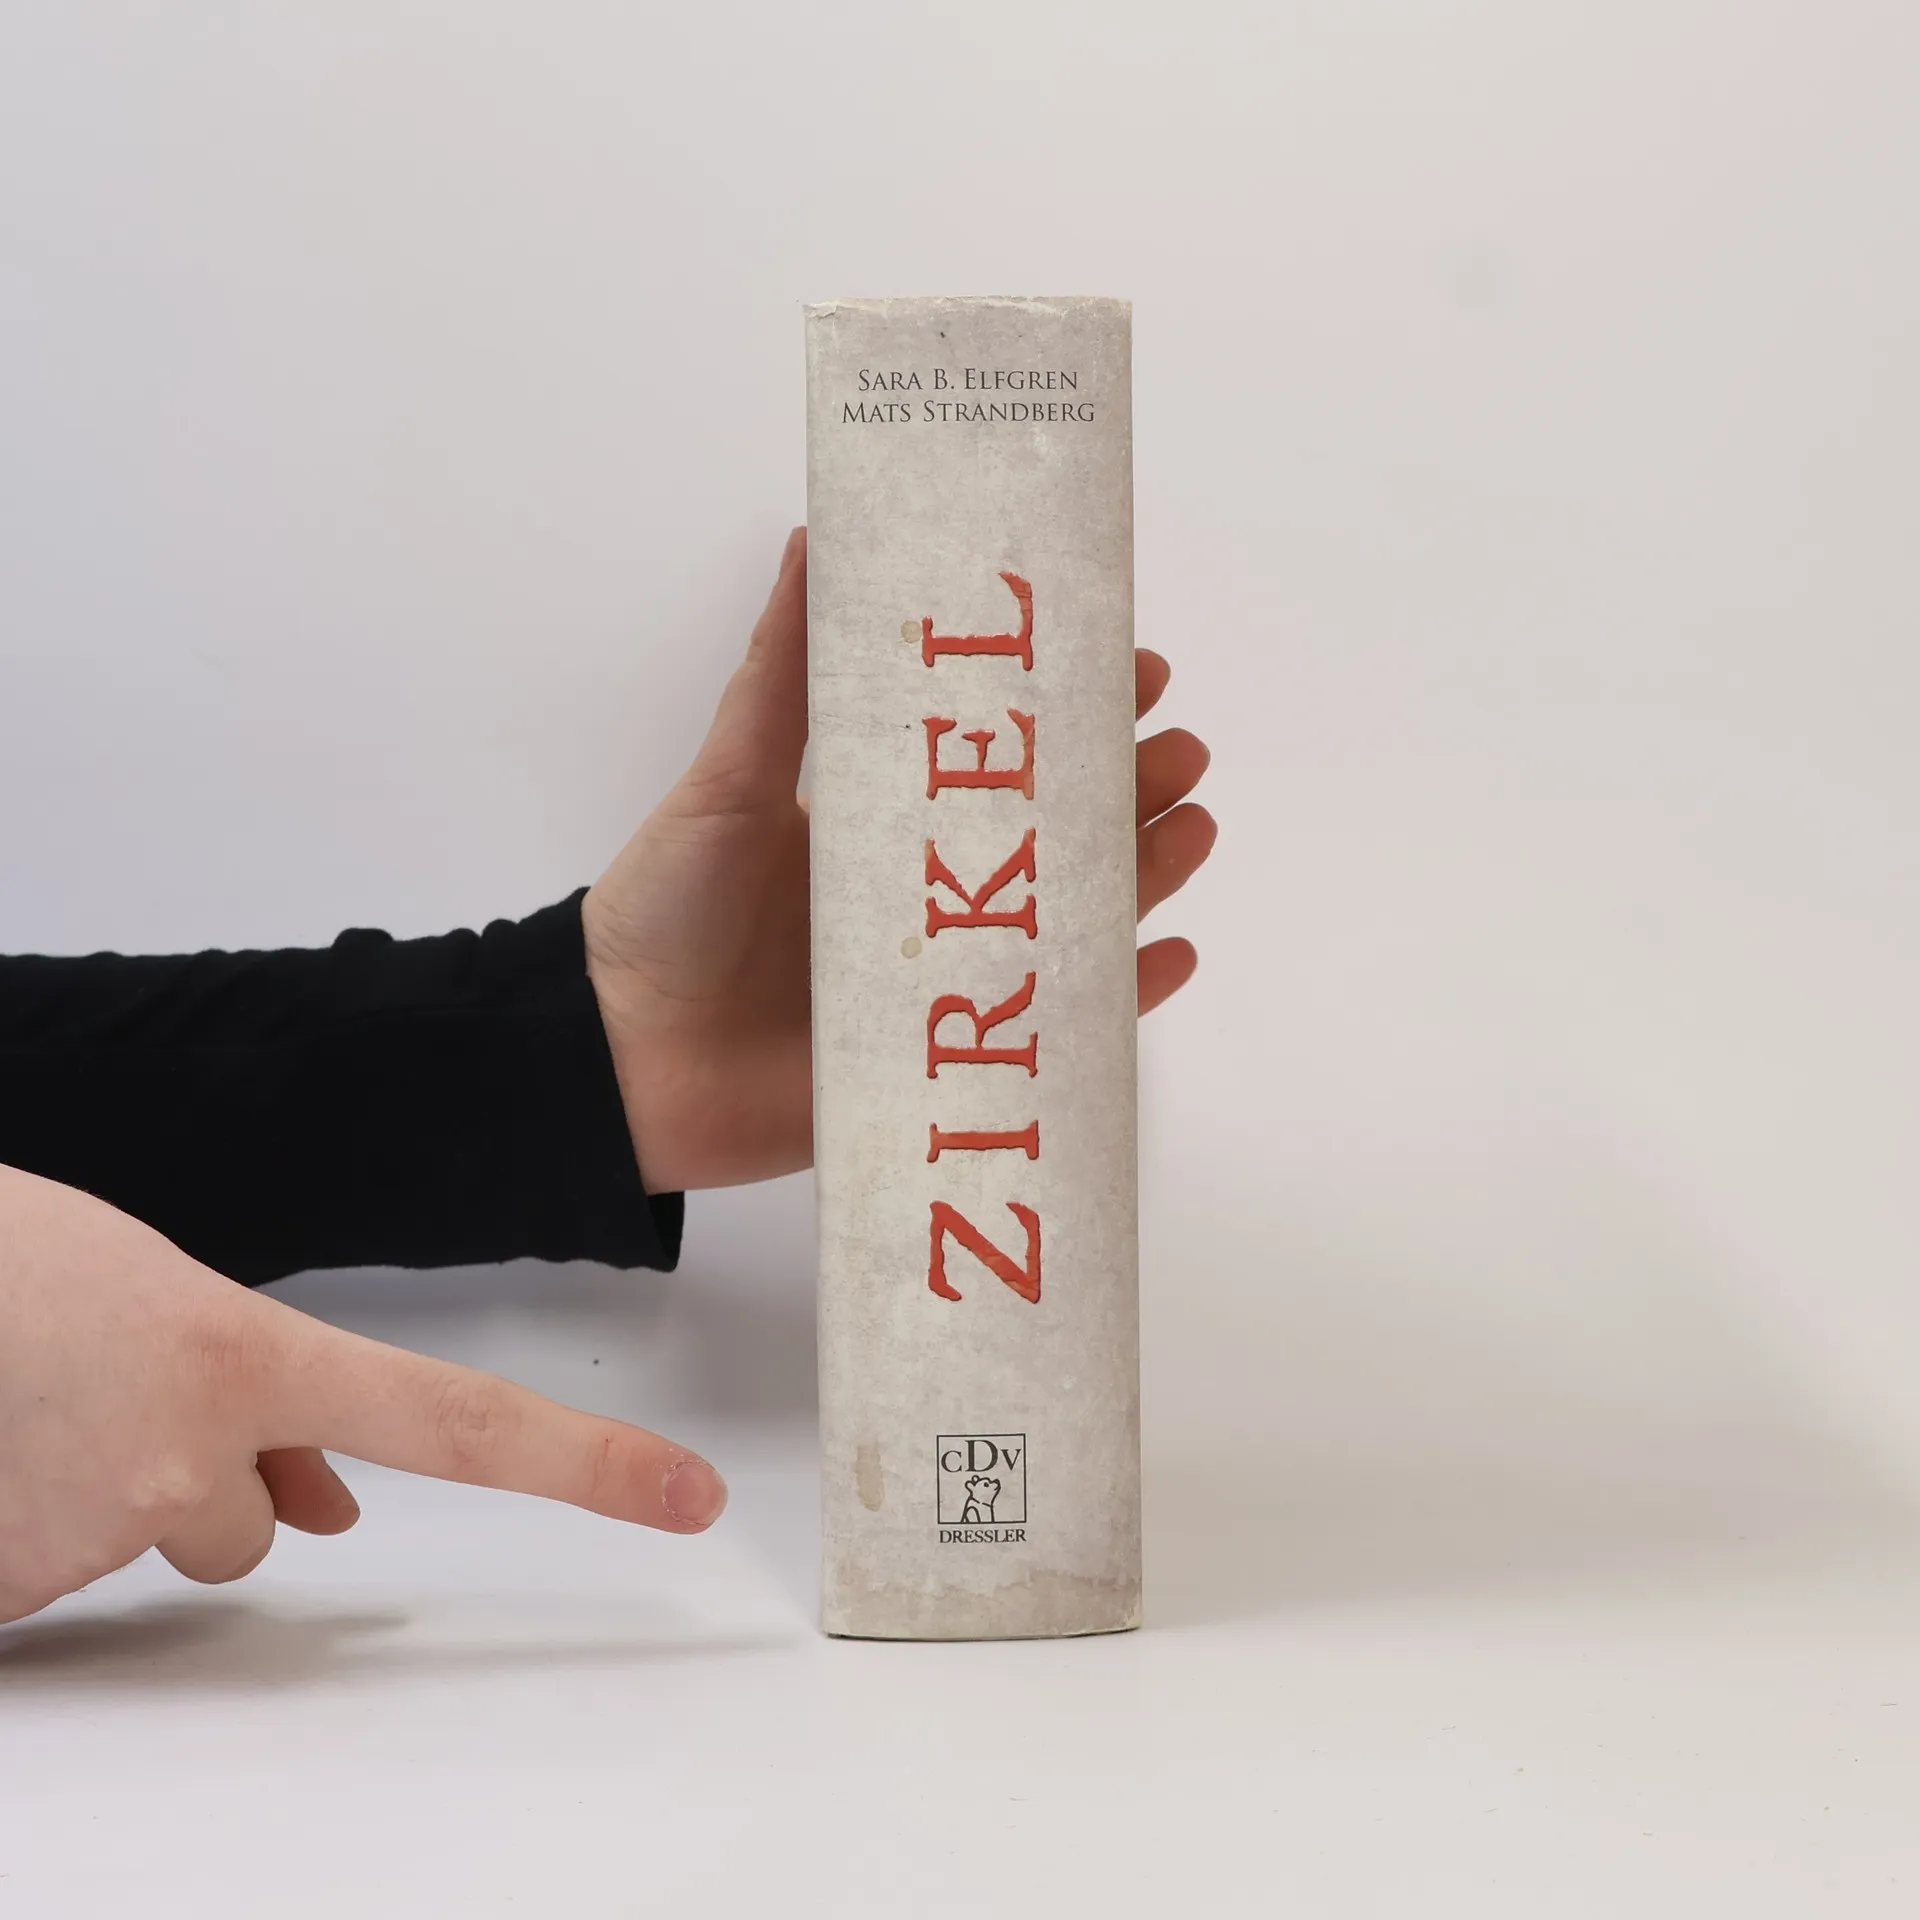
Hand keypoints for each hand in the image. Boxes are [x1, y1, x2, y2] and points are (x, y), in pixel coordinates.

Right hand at [0, 1165, 726, 1626]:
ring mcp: (98, 1529)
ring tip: (48, 1413)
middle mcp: (192, 1457)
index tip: (690, 1498)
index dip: (587, 1466)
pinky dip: (51, 1533)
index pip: (459, 1423)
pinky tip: (11, 1454)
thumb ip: (273, 1396)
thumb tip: (337, 1505)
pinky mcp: (14, 1590)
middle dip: (221, 1480)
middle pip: (266, 1527)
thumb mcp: (175, 1300)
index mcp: (248, 1355)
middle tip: (110, 1395)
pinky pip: (74, 1580)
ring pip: (179, 1550)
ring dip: (134, 1502)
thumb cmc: (25, 1268)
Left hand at [584, 526, 1216, 1193]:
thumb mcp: (727, 781)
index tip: (1132, 665)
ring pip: (1074, 918)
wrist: (621, 1065)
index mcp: (885, 820)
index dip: (1070, 711)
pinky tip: (1173, 953)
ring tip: (1195, 825)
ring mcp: (947, 976)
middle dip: (1128, 786)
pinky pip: (1061, 1027)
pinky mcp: (950, 1056)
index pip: (1001, 755)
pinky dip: (1123, 994)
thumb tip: (812, 537)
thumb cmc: (667, 914)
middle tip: (1180, 748)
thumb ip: (780, 678)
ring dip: (1144, 872)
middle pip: (1057, 832)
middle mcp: (929, 892)